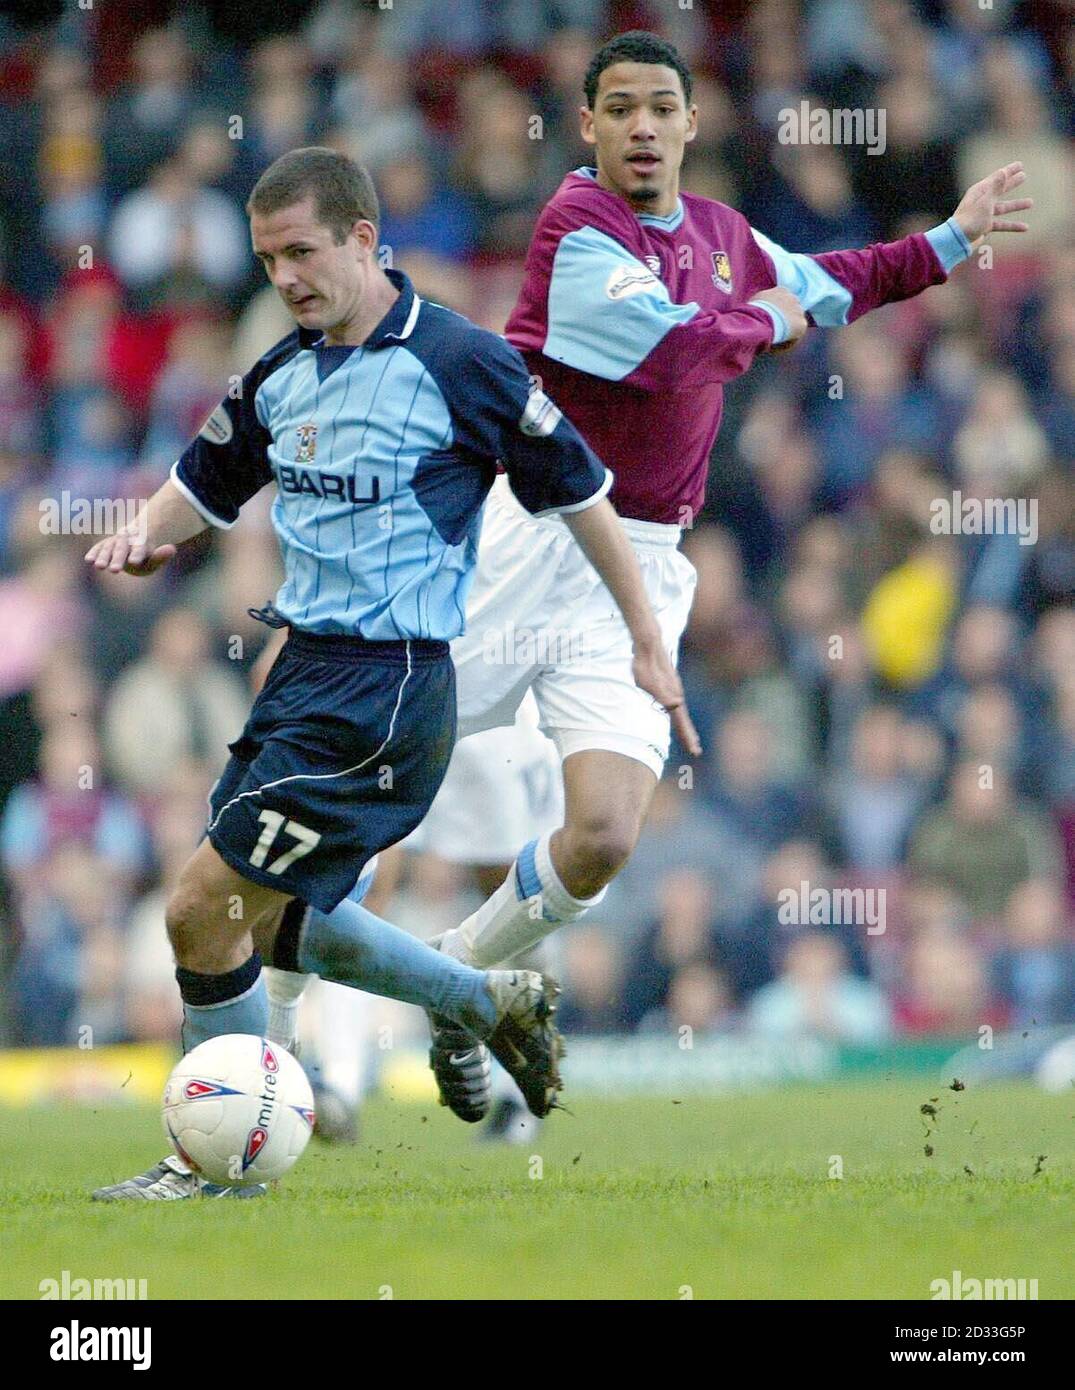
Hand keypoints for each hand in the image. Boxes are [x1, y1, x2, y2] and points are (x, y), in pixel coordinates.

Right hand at [84, 530, 176, 575]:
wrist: (134, 539)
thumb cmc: (146, 556)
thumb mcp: (154, 560)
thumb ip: (161, 557)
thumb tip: (173, 548)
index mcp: (141, 543)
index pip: (140, 549)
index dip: (137, 555)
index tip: (134, 562)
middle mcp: (127, 540)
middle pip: (122, 549)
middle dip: (118, 559)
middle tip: (114, 570)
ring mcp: (115, 541)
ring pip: (109, 548)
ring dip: (103, 557)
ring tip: (99, 566)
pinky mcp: (105, 544)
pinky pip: (99, 548)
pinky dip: (94, 553)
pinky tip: (88, 560)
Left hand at [632, 641, 701, 756]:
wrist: (648, 643)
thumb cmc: (646, 664)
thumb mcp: (650, 681)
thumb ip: (663, 694)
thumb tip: (677, 704)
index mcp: (673, 697)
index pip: (682, 722)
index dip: (688, 736)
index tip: (695, 750)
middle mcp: (676, 694)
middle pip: (683, 719)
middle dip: (689, 735)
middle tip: (695, 749)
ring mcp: (672, 689)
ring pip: (680, 712)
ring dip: (684, 725)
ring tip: (689, 736)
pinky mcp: (667, 684)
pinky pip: (674, 704)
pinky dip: (677, 715)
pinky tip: (675, 714)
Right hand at [750, 286, 806, 351]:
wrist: (759, 320)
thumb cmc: (752, 311)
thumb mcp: (756, 301)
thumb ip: (763, 302)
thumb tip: (760, 309)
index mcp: (782, 291)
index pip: (784, 300)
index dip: (778, 312)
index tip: (771, 320)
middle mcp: (793, 298)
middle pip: (792, 311)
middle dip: (785, 321)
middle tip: (774, 332)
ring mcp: (799, 311)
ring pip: (795, 324)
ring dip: (787, 332)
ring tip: (774, 342)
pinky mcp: (802, 324)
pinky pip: (796, 336)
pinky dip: (788, 342)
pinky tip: (777, 347)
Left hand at [952, 162, 1032, 249]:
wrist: (957, 240)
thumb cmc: (970, 220)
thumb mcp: (985, 202)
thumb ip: (996, 188)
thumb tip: (1003, 172)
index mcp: (980, 191)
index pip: (998, 178)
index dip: (1009, 171)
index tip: (1021, 164)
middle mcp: (982, 200)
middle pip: (1000, 190)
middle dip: (1012, 183)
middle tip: (1024, 176)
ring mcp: (983, 214)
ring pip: (1003, 208)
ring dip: (1016, 206)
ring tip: (1031, 203)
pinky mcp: (984, 226)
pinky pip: (1001, 224)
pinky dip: (1012, 225)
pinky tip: (1025, 228)